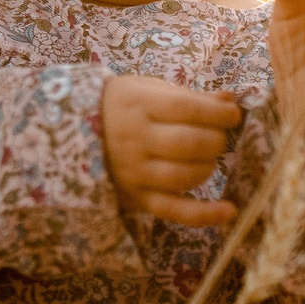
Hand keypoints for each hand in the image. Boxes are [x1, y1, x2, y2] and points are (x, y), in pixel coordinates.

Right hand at [102, 74, 244, 226]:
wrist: (71, 131)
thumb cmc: (120, 106)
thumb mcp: (148, 89)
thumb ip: (188, 96)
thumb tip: (229, 100)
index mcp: (138, 104)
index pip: (187, 109)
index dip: (218, 113)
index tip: (233, 115)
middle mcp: (134, 139)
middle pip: (190, 144)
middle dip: (216, 140)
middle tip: (218, 137)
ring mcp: (134, 172)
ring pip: (185, 176)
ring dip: (208, 167)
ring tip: (207, 158)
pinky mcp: (136, 198)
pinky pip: (174, 210)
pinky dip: (204, 214)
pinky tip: (229, 211)